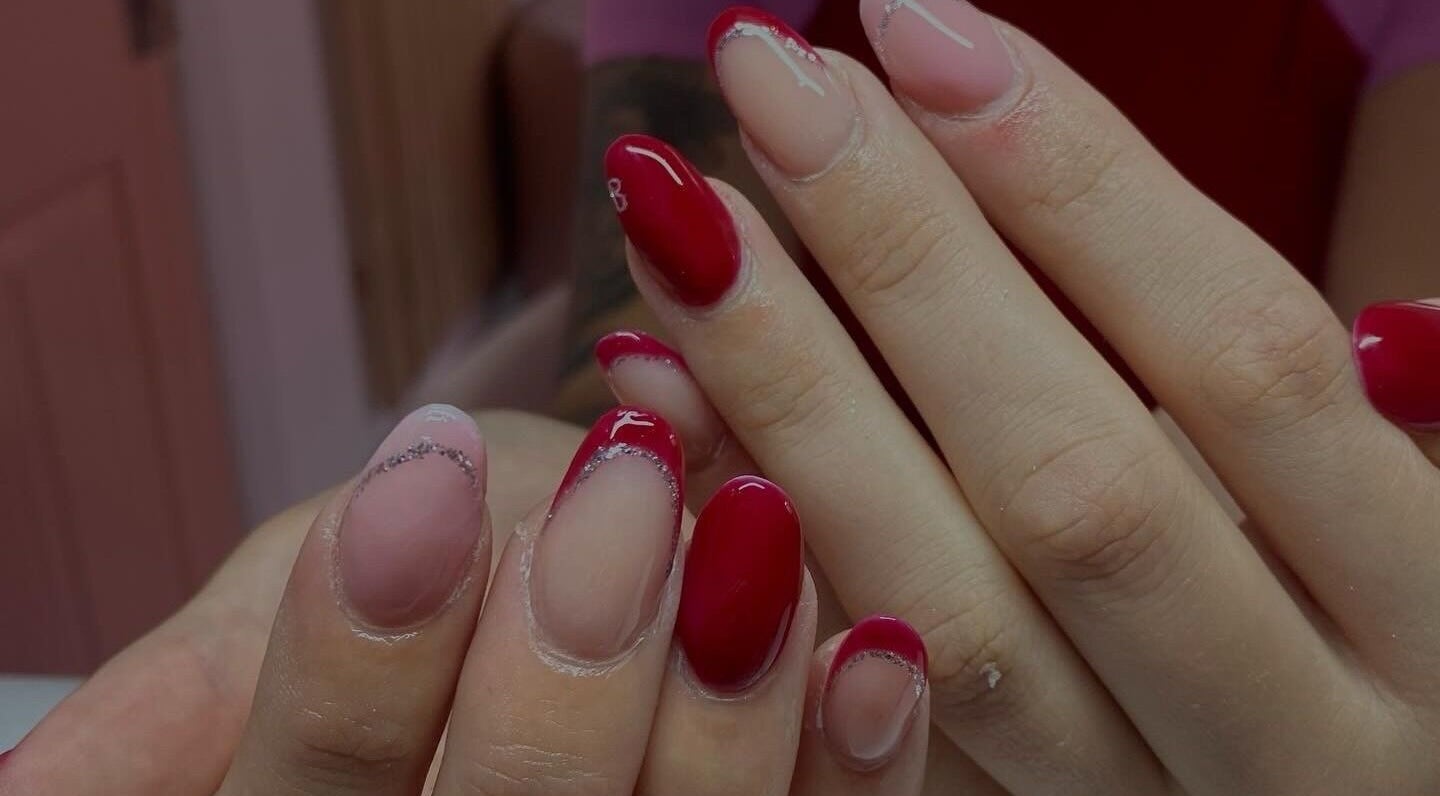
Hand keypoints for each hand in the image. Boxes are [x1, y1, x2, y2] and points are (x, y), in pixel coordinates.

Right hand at [2, 406, 932, 794]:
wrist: (569, 575)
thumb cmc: (419, 583)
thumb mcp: (273, 620)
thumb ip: (182, 696)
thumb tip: (31, 795)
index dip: (360, 662)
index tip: (418, 490)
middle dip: (562, 675)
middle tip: (618, 492)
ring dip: (724, 702)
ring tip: (750, 529)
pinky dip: (855, 757)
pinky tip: (879, 651)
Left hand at [594, 3, 1439, 793]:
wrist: (1329, 784)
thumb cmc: (1357, 607)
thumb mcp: (1347, 475)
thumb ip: (1241, 361)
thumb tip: (1012, 153)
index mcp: (1439, 611)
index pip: (1243, 357)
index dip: (1077, 181)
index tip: (919, 30)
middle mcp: (1301, 734)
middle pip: (1073, 479)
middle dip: (905, 259)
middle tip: (769, 82)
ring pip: (942, 599)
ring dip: (791, 390)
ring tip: (682, 223)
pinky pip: (857, 688)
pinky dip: (754, 527)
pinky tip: (662, 393)